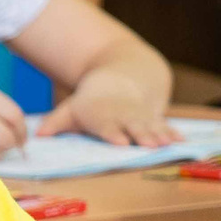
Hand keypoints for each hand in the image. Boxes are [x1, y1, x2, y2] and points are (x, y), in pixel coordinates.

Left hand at [39, 74, 178, 146]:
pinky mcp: (154, 118)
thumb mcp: (73, 108)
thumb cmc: (93, 101)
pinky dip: (173, 133)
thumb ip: (57, 122)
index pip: (107, 126)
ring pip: (151, 127)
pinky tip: (182, 141)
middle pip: (132, 127)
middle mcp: (123, 117)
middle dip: (141, 136)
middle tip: (150, 146)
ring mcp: (141, 117)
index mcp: (101, 116)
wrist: (123, 75)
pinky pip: (165, 126)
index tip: (120, 142)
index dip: (113, 134)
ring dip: (160, 136)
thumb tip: (37, 135)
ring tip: (167, 145)